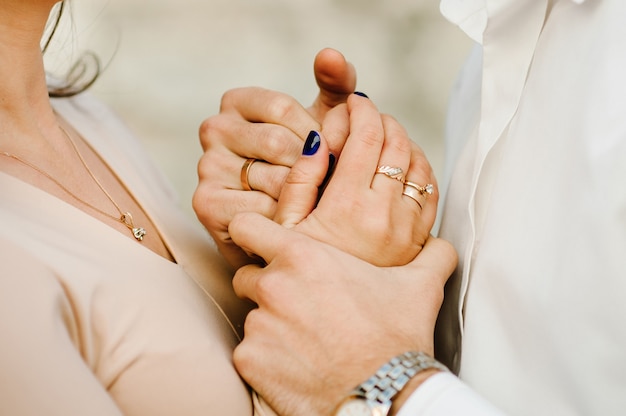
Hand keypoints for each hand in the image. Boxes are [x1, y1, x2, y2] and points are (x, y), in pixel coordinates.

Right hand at [193, 48, 355, 268]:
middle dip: (312, 167)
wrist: (287, 222)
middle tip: (331, 183)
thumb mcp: (323, 122)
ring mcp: (206, 165)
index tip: (330, 152)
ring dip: (303, 195)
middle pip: (277, 143)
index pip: (281, 107)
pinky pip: (260, 208)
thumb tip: (330, 53)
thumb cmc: (307, 165)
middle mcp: (214, 128)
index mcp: (237, 101)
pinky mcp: (205, 203)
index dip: (314, 133)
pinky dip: (285, 217)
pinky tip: (294, 219)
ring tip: (318, 202)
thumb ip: (333, 86)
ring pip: (271, 177)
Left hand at [229, 212, 457, 415]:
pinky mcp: (251, 361)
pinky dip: (267, 358)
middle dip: (266, 287)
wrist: (384, 395)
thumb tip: (441, 245)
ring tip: (307, 340)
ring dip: (271, 325)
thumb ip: (430, 255)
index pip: (247, 227)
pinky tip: (298, 364)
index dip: (252, 234)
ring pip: (252, 316)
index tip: (262, 246)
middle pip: (247, 276)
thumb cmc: (396, 341)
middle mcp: (274, 286)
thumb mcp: (420, 288)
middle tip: (297, 304)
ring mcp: (259, 325)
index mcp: (304, 257)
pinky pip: (250, 352)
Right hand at [275, 93, 437, 265]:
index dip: (361, 110)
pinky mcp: (419, 240)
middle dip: (383, 119)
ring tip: (382, 136)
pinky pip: (431, 189)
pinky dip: (420, 166)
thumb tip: (317, 141)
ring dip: (403, 139)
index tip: (352, 104)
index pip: (366, 135)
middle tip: (367, 115)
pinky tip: (401, 165)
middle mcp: (383, 213)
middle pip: (397, 142)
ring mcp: (407, 228)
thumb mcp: (287, 228)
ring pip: (419, 161)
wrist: (337, 323)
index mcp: (347, 205)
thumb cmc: (304, 272)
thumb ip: (300, 181)